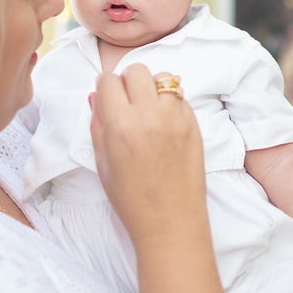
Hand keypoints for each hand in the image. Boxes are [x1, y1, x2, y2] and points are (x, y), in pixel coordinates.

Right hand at [89, 65, 206, 243]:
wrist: (171, 222)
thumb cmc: (132, 200)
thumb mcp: (103, 164)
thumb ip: (98, 126)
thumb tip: (98, 99)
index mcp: (120, 125)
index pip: (108, 80)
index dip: (104, 88)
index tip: (107, 99)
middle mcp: (149, 115)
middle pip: (137, 70)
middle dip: (128, 82)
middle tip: (127, 102)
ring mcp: (176, 118)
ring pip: (164, 77)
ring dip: (153, 88)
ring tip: (149, 109)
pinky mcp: (194, 125)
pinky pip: (181, 97)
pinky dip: (171, 102)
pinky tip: (165, 123)